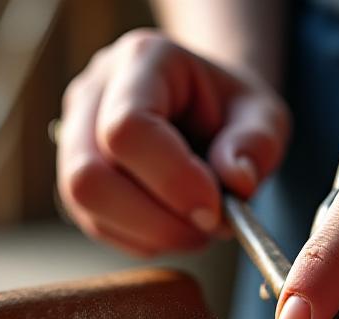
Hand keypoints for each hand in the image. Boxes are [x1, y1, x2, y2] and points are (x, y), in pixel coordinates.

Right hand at [57, 29, 289, 256]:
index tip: (215, 209)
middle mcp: (93, 92)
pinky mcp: (74, 176)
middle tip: (208, 226)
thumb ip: (255, 144)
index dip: (172, 179)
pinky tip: (175, 226)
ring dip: (149, 233)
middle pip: (89, 175)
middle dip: (155, 219)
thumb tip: (237, 183)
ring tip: (197, 228)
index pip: (129, 127)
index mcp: (143, 60)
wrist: (206, 109)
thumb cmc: (232, 109)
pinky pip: (94, 222)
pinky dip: (141, 239)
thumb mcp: (264, 115)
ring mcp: (74, 134)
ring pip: (84, 204)